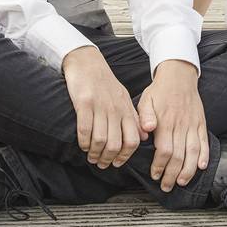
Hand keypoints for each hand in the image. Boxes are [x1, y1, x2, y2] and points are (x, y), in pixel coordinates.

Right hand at [62, 46, 146, 168]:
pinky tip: (82, 144)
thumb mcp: (124, 99)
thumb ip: (133, 118)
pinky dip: (83, 142)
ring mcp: (100, 106)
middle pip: (115, 144)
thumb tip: (144, 138)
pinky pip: (85, 130)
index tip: (117, 163)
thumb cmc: (105, 83)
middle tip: (101, 164)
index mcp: (126, 110)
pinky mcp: (84, 103)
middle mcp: (115, 109)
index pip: (133, 140)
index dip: (125, 156)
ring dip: (95, 153)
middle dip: (108, 159)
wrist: (87, 62)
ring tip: (91, 156)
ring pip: (100, 140)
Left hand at [138, 60, 207, 192]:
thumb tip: (146, 130)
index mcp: (166, 122)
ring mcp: (192, 125)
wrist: (179, 76)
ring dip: (188, 170)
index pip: (165, 150)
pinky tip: (201, 166)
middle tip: (166, 185)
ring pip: (193, 152)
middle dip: (172, 174)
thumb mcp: (146, 100)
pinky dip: (204, 155)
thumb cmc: (160, 91)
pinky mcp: (201, 123)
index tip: (155, 175)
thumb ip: (144, 117)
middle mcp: (181, 125)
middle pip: (179, 156)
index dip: (160, 166)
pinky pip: (204, 142)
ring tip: (182, 181)